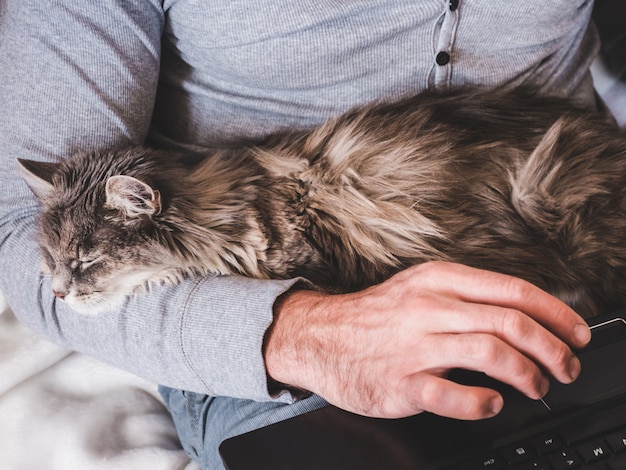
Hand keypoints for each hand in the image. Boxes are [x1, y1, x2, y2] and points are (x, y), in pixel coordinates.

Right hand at [264, 261, 590, 419]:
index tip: (576, 332)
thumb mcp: (418, 287)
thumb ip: (465, 297)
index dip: (556, 313)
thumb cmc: (374, 316)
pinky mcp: (402, 384)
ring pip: (492, 355)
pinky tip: (491, 404)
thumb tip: (520, 315)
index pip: (513, 291)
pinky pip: (455, 396)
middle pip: (511, 323)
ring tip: (538, 386)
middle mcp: (430, 309)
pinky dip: (484, 404)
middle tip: (567, 366)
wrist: (319, 336)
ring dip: (529, 375)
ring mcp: (416, 347)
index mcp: (438, 280)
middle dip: (553, 348)